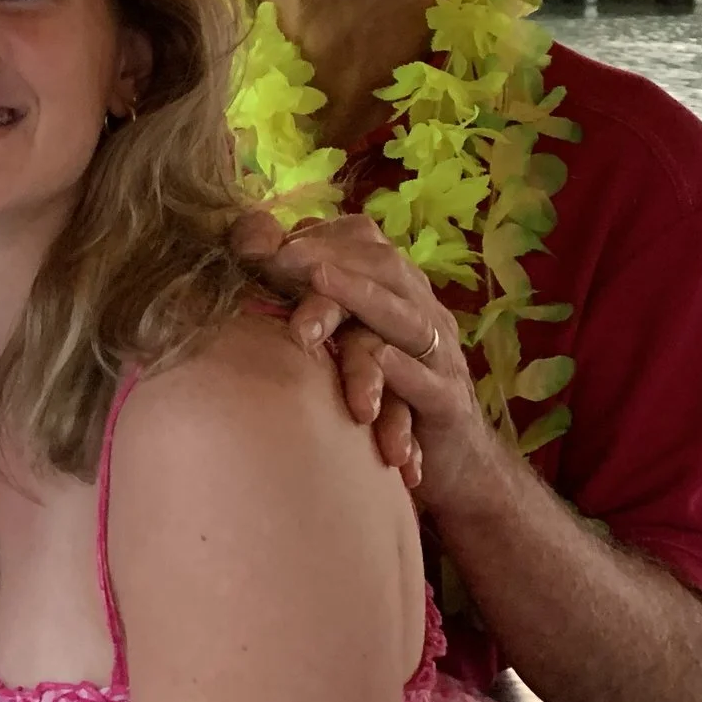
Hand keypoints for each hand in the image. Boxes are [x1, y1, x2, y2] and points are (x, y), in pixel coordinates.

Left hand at [251, 213, 502, 515]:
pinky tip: (380, 356)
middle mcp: (421, 312)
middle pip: (382, 269)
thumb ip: (302, 298)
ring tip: (319, 279)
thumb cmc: (385, 394)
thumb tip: (247, 250)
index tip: (260, 241)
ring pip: (405, 317)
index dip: (315, 237)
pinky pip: (427, 382)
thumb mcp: (342, 341)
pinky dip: (403, 368)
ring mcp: (438, 356)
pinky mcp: (446, 405)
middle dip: (330, 259)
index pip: (362, 244)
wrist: (454, 464)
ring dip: (361, 297)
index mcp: (397, 291)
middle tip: (279, 257)